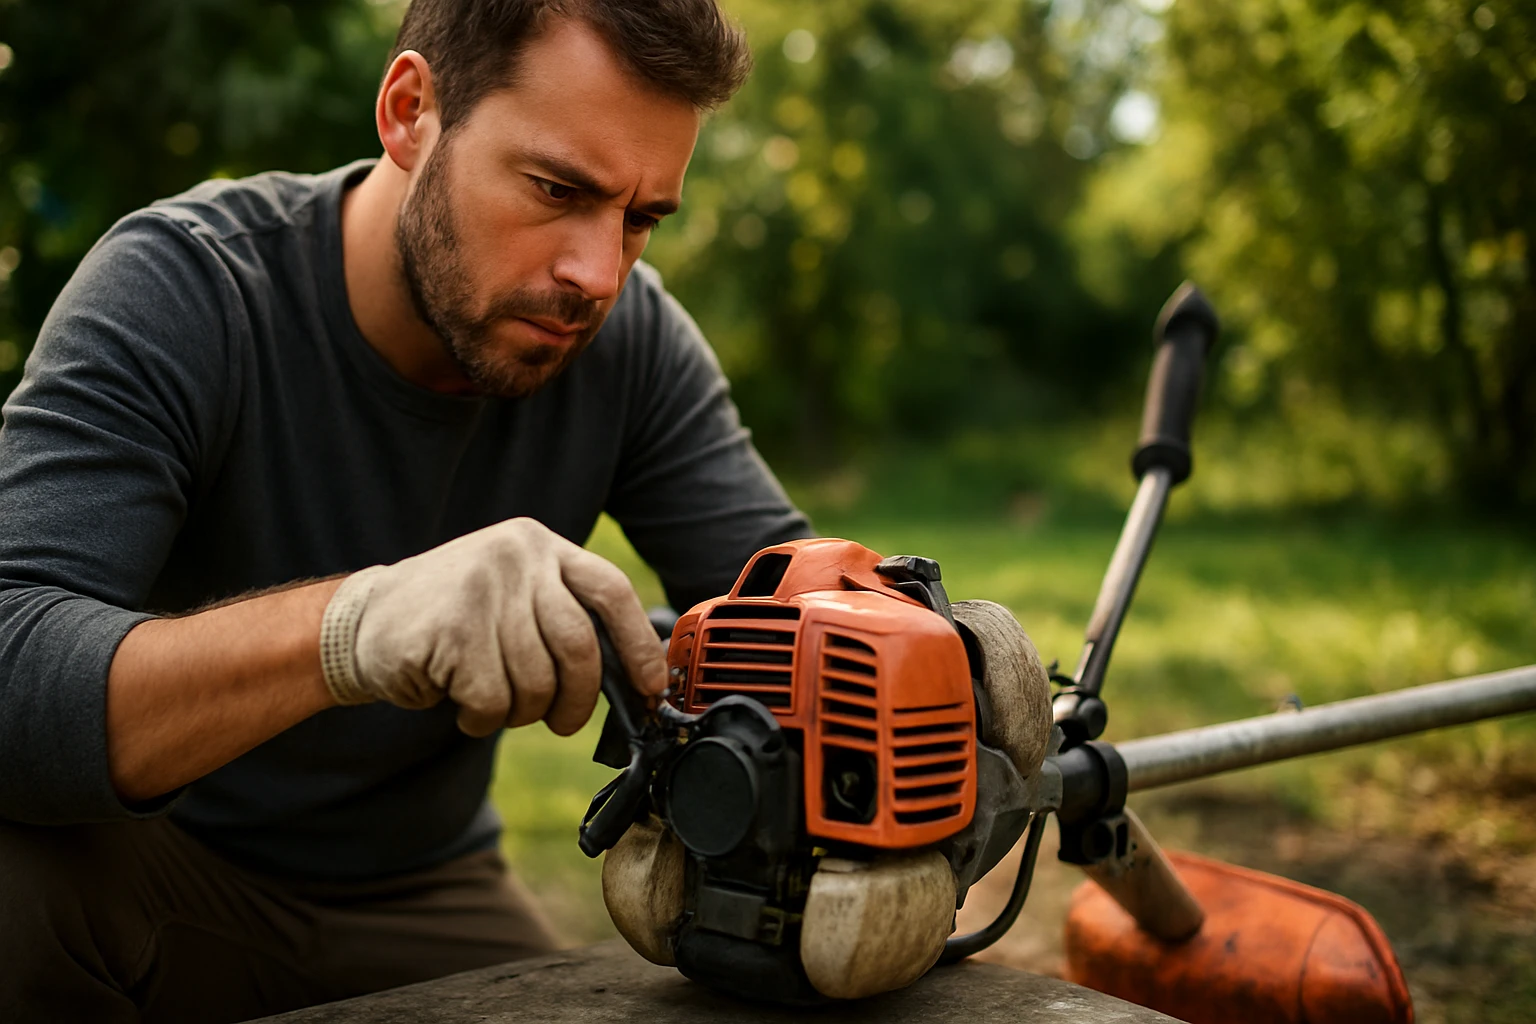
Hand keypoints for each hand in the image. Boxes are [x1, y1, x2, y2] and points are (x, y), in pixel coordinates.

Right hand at [319, 518, 666, 736]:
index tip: (651, 686)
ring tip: (492, 701)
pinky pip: (493, 699)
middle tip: (562, 722)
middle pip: (579, 647)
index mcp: (540, 546)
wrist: (363, 621)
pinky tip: (461, 704)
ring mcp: (482, 589)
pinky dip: (482, 718)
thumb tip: (635, 677)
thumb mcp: (513, 596)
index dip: (638, 645)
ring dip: (519, 712)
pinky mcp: (452, 630)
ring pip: (536, 682)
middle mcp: (516, 557)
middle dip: (578, 700)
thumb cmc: (453, 620)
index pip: (611, 591)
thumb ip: (565, 619)